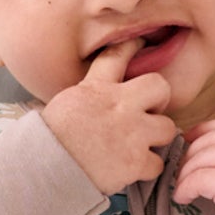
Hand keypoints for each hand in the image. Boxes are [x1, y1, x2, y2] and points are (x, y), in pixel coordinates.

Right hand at [41, 38, 176, 192]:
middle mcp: (119, 105)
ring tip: (141, 146)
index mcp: (96, 88)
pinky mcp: (136, 161)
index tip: (141, 44)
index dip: (132, 47)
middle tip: (148, 114)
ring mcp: (131, 133)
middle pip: (160, 86)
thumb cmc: (50, 140)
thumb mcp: (66, 104)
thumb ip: (90, 95)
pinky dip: (147, 169)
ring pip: (168, 127)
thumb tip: (98, 96)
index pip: (117, 55)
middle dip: (159, 100)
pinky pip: (158, 163)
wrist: (46, 168)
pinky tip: (133, 170)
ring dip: (157, 139)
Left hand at [172, 119, 214, 214]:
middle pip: (209, 142)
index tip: (189, 139)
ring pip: (199, 159)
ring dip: (185, 175)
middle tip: (183, 174)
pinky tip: (184, 198)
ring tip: (183, 189)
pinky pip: (197, 180)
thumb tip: (214, 149)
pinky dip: (185, 189)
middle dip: (190, 157)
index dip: (202, 131)